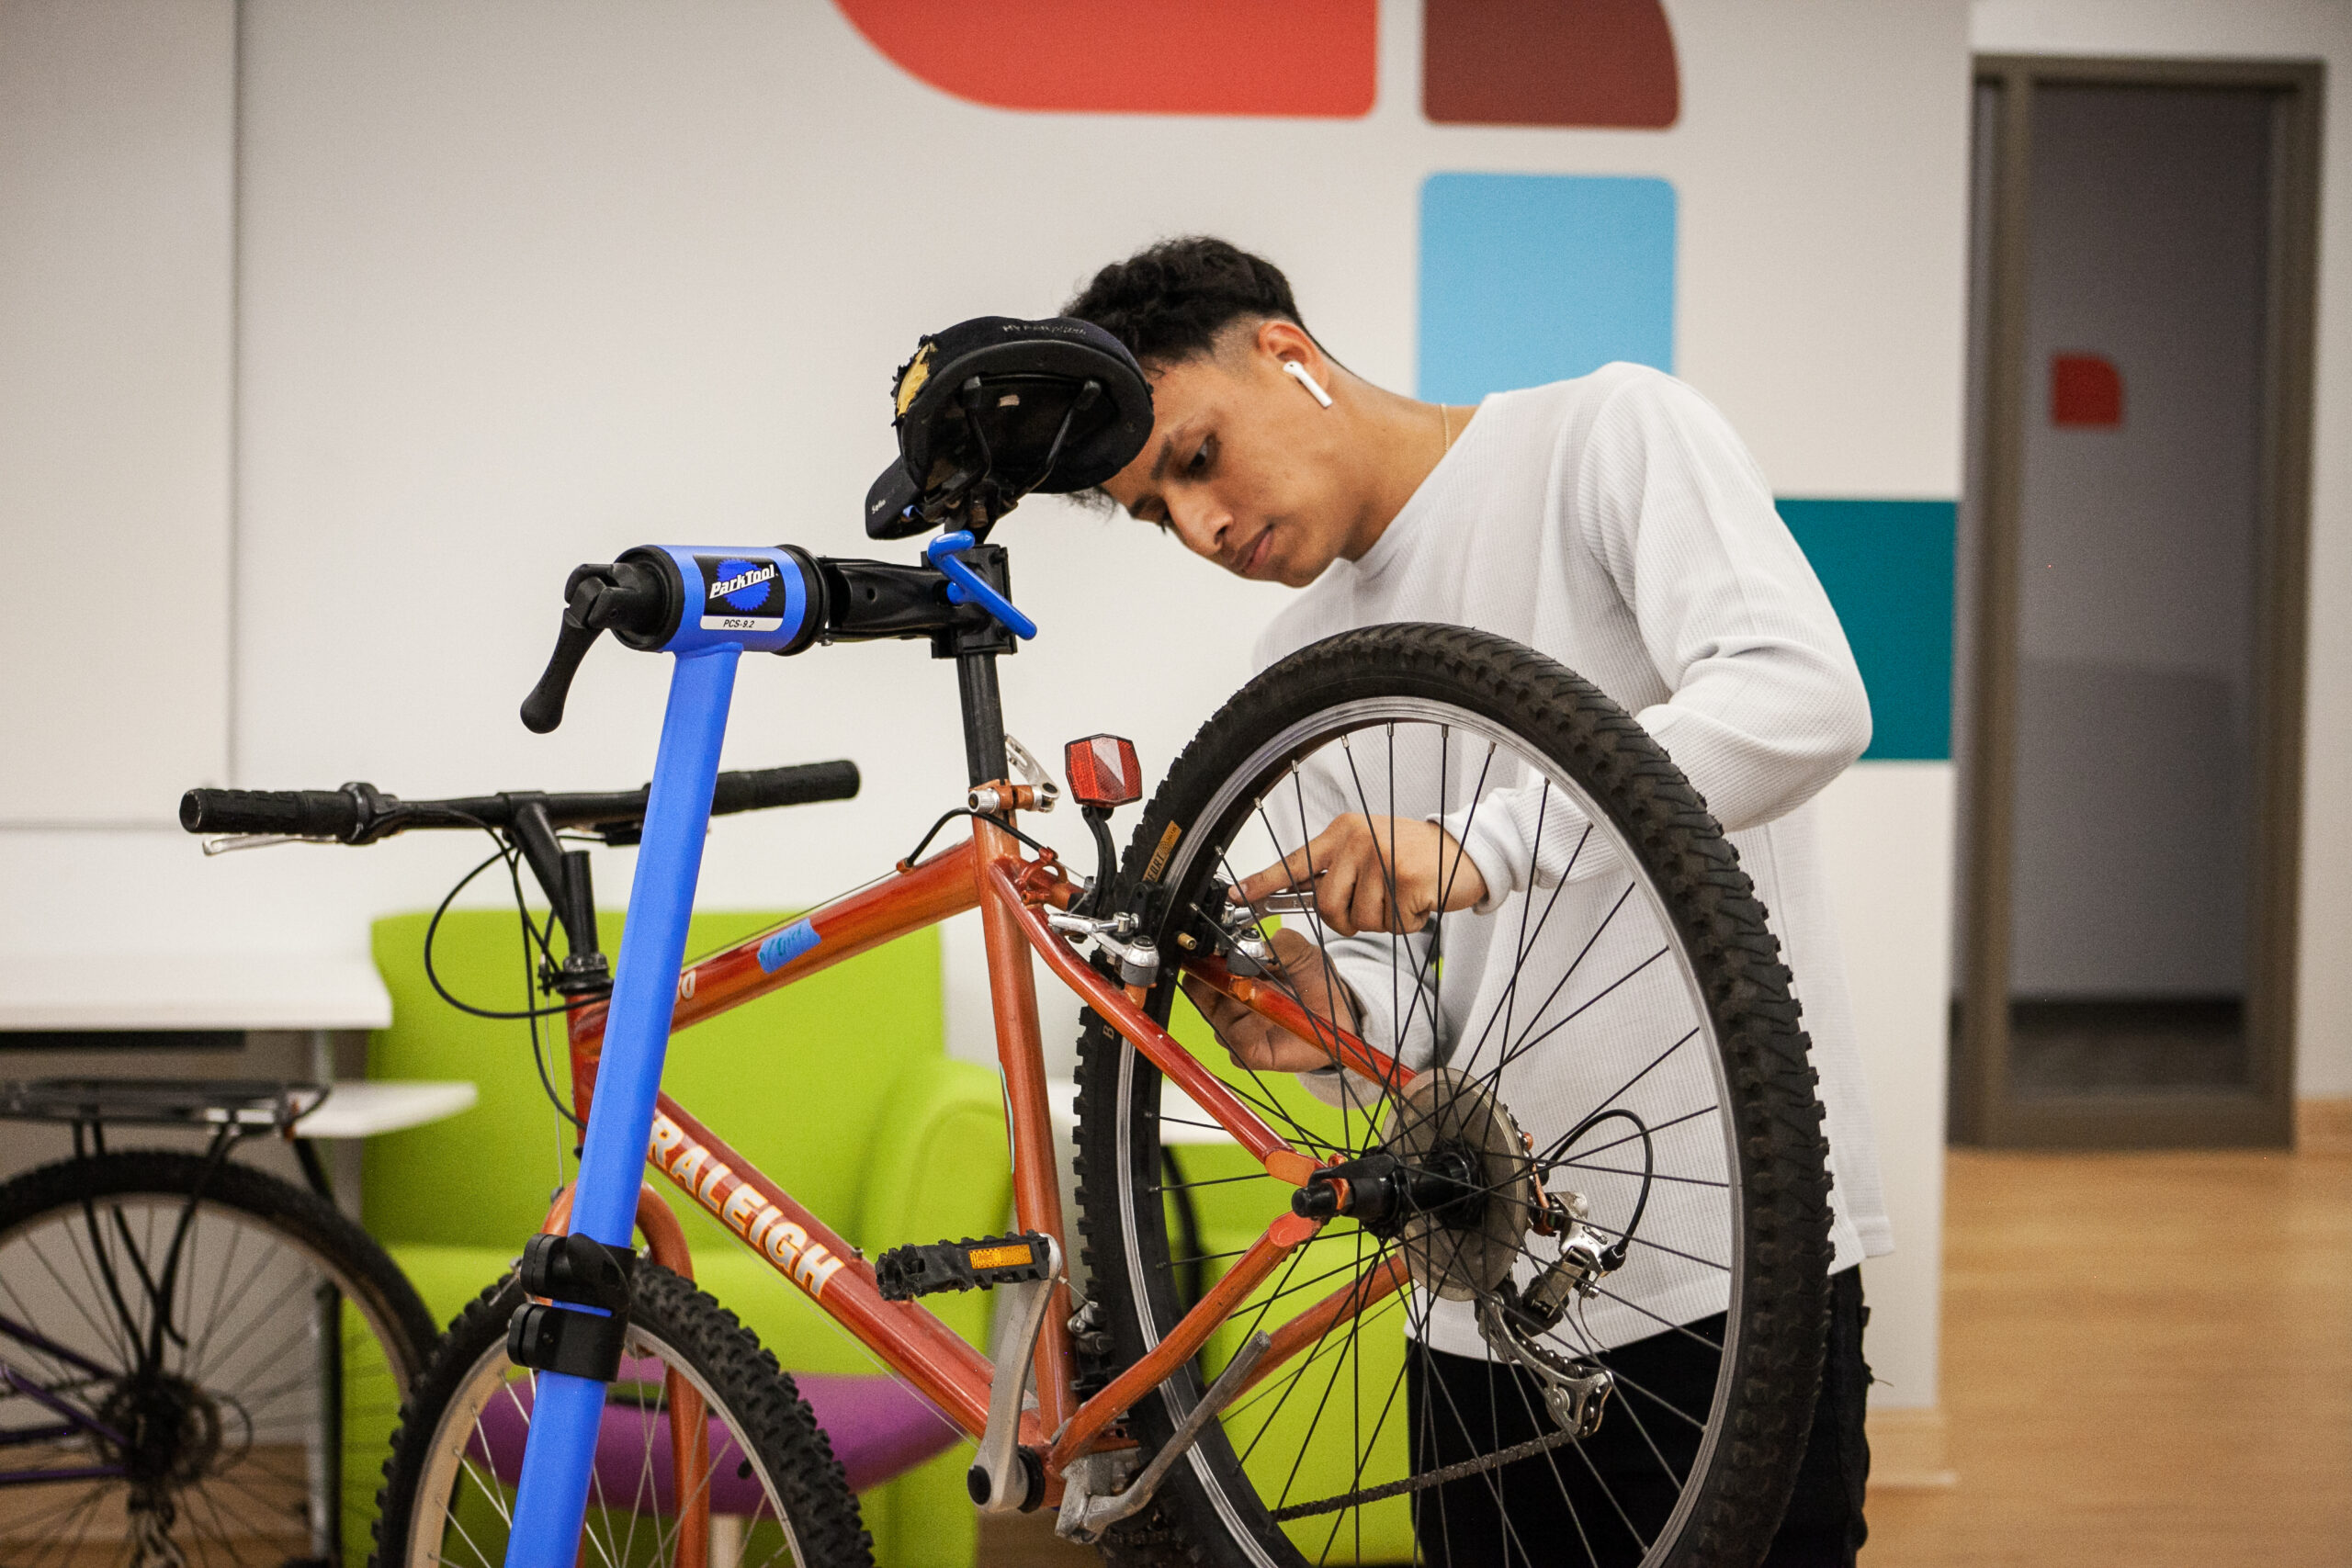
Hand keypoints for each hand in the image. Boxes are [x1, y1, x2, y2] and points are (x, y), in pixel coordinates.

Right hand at [1182, 927, 1356, 1072]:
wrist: (1338, 1014)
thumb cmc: (1313, 981)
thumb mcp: (1302, 952)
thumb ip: (1280, 942)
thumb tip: (1253, 945)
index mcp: (1227, 977)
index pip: (1197, 968)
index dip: (1201, 957)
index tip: (1216, 949)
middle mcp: (1223, 1005)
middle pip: (1199, 991)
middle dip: (1218, 976)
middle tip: (1240, 967)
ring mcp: (1232, 1030)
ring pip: (1219, 1014)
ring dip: (1245, 999)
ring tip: (1275, 990)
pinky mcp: (1247, 1053)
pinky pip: (1239, 1038)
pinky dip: (1255, 1023)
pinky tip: (1273, 1014)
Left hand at [1229, 815, 1486, 936]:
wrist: (1469, 850)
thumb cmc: (1416, 855)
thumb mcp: (1370, 848)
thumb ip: (1339, 869)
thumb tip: (1303, 896)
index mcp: (1342, 832)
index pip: (1295, 861)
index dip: (1263, 882)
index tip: (1237, 896)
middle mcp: (1357, 841)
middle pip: (1326, 906)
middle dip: (1347, 920)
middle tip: (1376, 905)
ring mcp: (1382, 859)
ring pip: (1358, 921)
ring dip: (1381, 922)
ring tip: (1402, 897)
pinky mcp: (1406, 881)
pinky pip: (1390, 925)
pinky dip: (1407, 923)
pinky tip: (1420, 901)